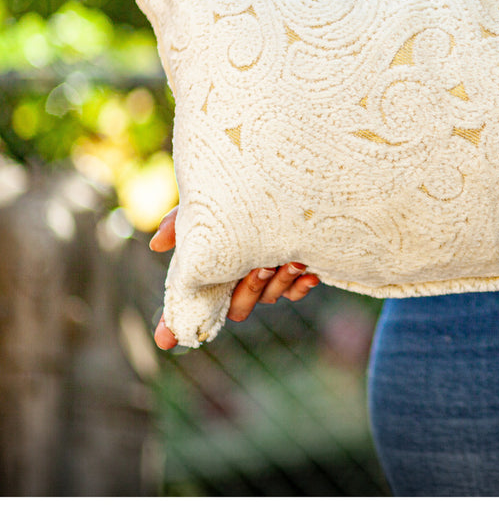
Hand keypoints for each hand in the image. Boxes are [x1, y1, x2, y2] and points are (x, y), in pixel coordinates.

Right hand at [148, 206, 319, 349]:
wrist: (283, 186)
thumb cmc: (234, 197)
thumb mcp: (208, 206)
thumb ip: (181, 222)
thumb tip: (158, 245)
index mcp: (213, 270)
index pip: (190, 303)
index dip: (174, 324)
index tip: (165, 340)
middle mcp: (238, 279)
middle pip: (238, 307)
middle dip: (251, 289)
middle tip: (263, 266)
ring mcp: (266, 279)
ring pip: (270, 298)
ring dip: (281, 283)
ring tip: (294, 263)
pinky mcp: (292, 274)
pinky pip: (296, 291)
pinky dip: (302, 286)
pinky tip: (311, 275)